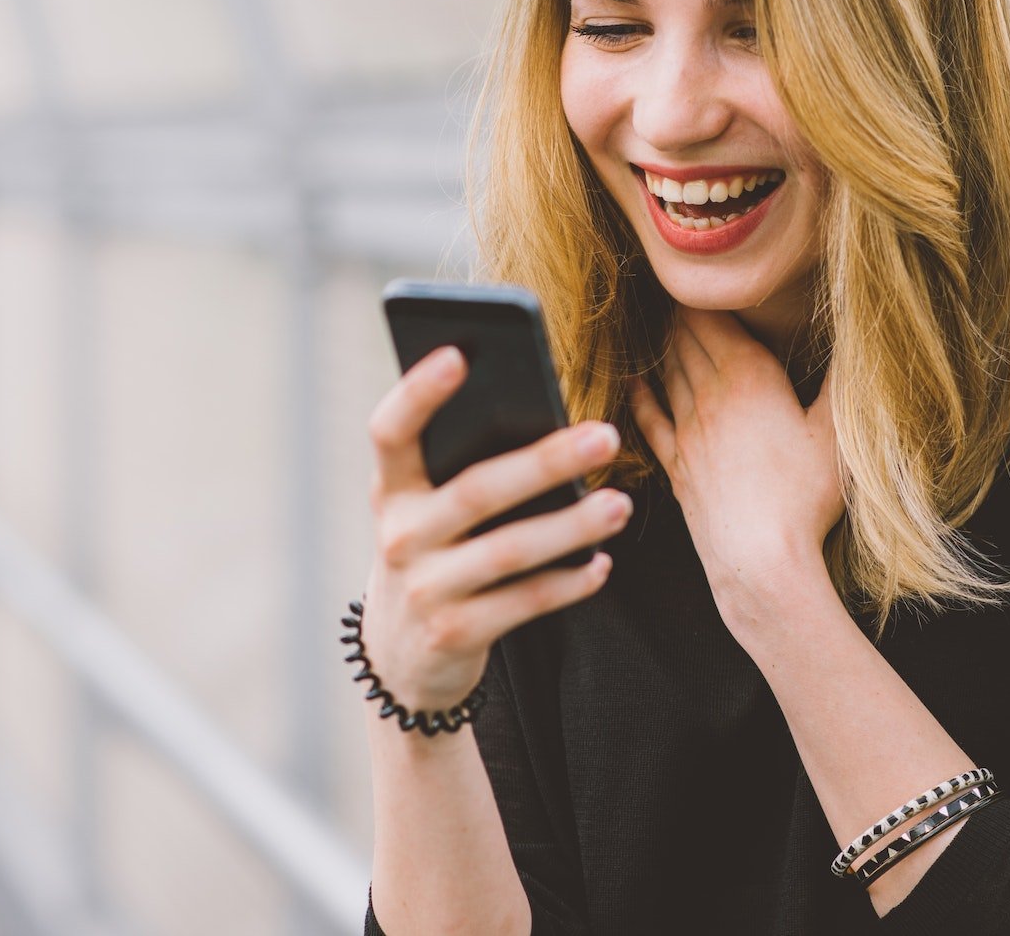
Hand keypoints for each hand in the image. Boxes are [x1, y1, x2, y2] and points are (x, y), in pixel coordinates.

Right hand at [361, 345, 634, 712]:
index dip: (417, 393)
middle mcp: (400, 535)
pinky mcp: (455, 633)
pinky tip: (602, 564)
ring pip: (508, 552)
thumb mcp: (426, 508)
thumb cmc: (435, 550)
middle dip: (546, 461)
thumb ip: (462, 466)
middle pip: (476, 491)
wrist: (401, 656)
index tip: (458, 354)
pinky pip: (523, 603)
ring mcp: (425, 588)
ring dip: (571, 526)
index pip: (390, 432)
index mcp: (391, 488)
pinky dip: (567, 583)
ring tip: (620, 505)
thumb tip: (548, 420)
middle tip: (606, 436)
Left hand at [628, 305, 841, 613]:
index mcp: (748, 376)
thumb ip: (841, 378)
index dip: (704, 297)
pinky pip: (650, 418)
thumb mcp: (837, 430)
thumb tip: (856, 334)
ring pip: (668, 373)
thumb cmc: (806, 495)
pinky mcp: (675, 466)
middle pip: (686, 341)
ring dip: (667, 347)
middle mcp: (708, 396)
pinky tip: (634, 384)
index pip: (713, 320)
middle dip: (684, 315)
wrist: (759, 558)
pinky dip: (641, 395)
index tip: (701, 278)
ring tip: (668, 328)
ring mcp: (686, 432)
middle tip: (684, 295)